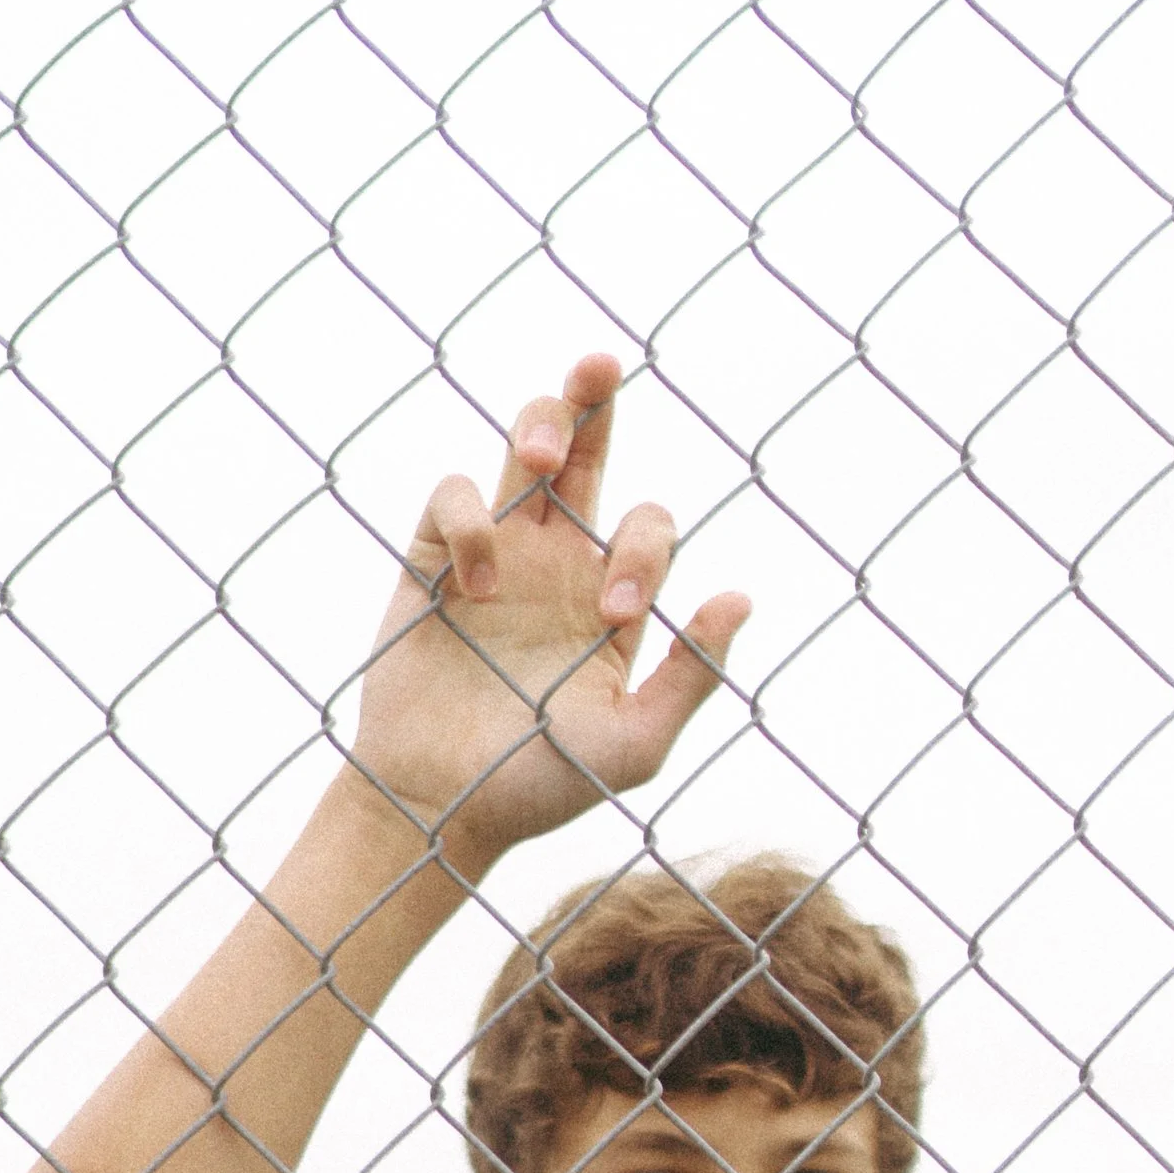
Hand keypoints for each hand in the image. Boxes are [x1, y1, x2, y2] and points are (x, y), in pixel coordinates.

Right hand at [348, 351, 748, 868]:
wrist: (443, 807)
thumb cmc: (542, 785)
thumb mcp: (635, 745)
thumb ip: (693, 678)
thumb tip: (741, 596)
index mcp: (613, 598)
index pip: (649, 526)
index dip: (645, 551)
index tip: (618, 616)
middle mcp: (559, 563)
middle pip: (586, 452)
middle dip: (596, 400)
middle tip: (603, 365)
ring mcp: (496, 555)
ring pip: (521, 449)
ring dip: (539, 422)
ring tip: (539, 446)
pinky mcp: (431, 561)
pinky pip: (453, 495)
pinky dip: (468, 520)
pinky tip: (476, 582)